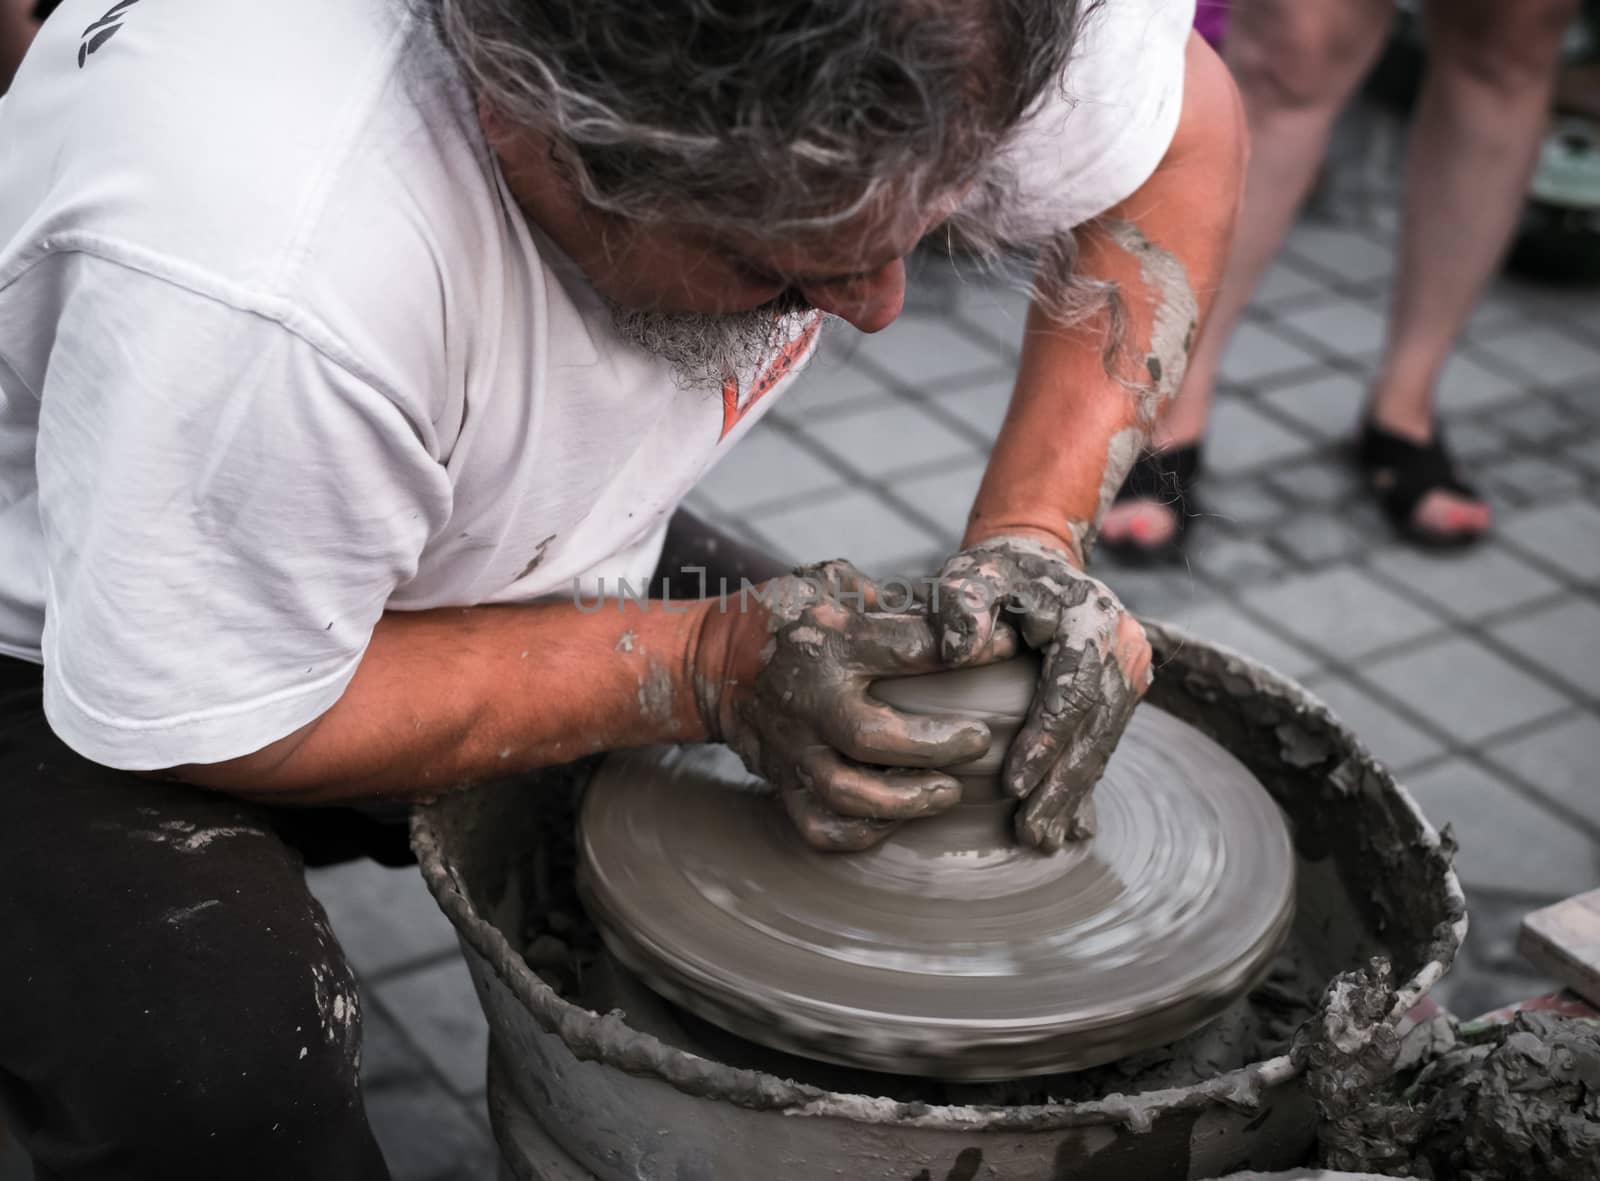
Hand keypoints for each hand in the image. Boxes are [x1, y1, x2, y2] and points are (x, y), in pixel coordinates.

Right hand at [695, 560, 1002, 850]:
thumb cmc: (786, 615)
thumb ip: (891, 596)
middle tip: (978, 741)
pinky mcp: (779, 782)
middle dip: (938, 746)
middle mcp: (809, 697)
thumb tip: (964, 607)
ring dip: (908, 802)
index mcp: (830, 637)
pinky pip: (820, 825)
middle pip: (876, 737)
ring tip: (949, 792)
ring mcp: (792, 747)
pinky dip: (863, 833)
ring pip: (849, 794)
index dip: (972, 651)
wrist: (706, 662)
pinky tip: (897, 820)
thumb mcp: (830, 581)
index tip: (1013, 650)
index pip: (913, 647)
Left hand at [932, 535, 1151, 850]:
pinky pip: (1105, 740)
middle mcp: (1122, 645)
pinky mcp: (1124, 688)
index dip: (1044, 741)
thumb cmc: (997, 574)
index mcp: (1089, 618)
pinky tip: (1067, 822)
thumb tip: (957, 650)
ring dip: (1074, 793)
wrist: (1040, 559)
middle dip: (1062, 785)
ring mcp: (1130, 669)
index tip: (1012, 785)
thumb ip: (960, 602)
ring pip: (1104, 741)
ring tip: (1042, 838)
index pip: (1070, 691)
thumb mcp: (972, 575)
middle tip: (1031, 832)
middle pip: (1094, 727)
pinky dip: (1083, 780)